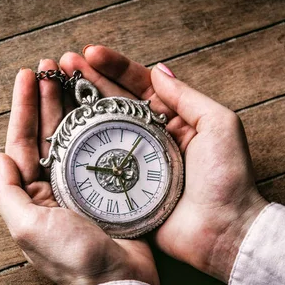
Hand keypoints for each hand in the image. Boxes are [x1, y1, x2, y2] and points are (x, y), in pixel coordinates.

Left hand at [0, 61, 158, 284]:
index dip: (23, 108)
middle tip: (52, 66)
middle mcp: (58, 188)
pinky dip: (104, 128)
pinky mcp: (115, 187)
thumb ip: (8, 191)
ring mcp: (88, 186)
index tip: (27, 76)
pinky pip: (106, 150)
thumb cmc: (73, 258)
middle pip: (50, 134)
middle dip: (48, 100)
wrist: (119, 281)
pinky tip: (105, 108)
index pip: (22, 143)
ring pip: (78, 137)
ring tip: (74, 78)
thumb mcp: (27, 226)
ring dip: (74, 107)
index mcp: (34, 196)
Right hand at [60, 47, 267, 281]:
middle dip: (90, 82)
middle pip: (117, 104)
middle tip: (62, 65)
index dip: (116, 68)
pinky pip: (101, 166)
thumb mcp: (218, 126)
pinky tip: (62, 132)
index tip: (90, 54)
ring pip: (105, 131)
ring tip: (56, 89)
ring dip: (80, 109)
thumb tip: (159, 71)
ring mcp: (138, 165)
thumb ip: (187, 98)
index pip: (141, 87)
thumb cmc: (229, 177)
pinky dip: (82, 149)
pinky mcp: (128, 190)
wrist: (225, 230)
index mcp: (177, 121)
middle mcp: (154, 139)